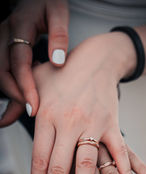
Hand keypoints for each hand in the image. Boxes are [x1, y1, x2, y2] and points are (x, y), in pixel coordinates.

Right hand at [0, 0, 68, 125]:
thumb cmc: (49, 4)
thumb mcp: (58, 12)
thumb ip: (59, 34)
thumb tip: (57, 63)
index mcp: (19, 26)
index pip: (18, 62)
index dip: (25, 86)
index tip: (34, 106)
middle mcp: (4, 34)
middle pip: (2, 71)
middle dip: (15, 94)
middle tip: (32, 111)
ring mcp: (0, 41)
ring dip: (11, 91)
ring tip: (28, 105)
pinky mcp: (2, 47)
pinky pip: (2, 70)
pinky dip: (10, 85)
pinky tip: (22, 95)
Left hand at [30, 32, 145, 173]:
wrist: (96, 58)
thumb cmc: (62, 72)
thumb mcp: (35, 83)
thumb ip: (17, 102)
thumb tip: (1, 121)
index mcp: (47, 116)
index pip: (39, 160)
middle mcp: (68, 123)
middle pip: (60, 168)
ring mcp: (93, 123)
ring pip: (87, 165)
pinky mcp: (113, 123)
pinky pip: (120, 151)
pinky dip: (124, 171)